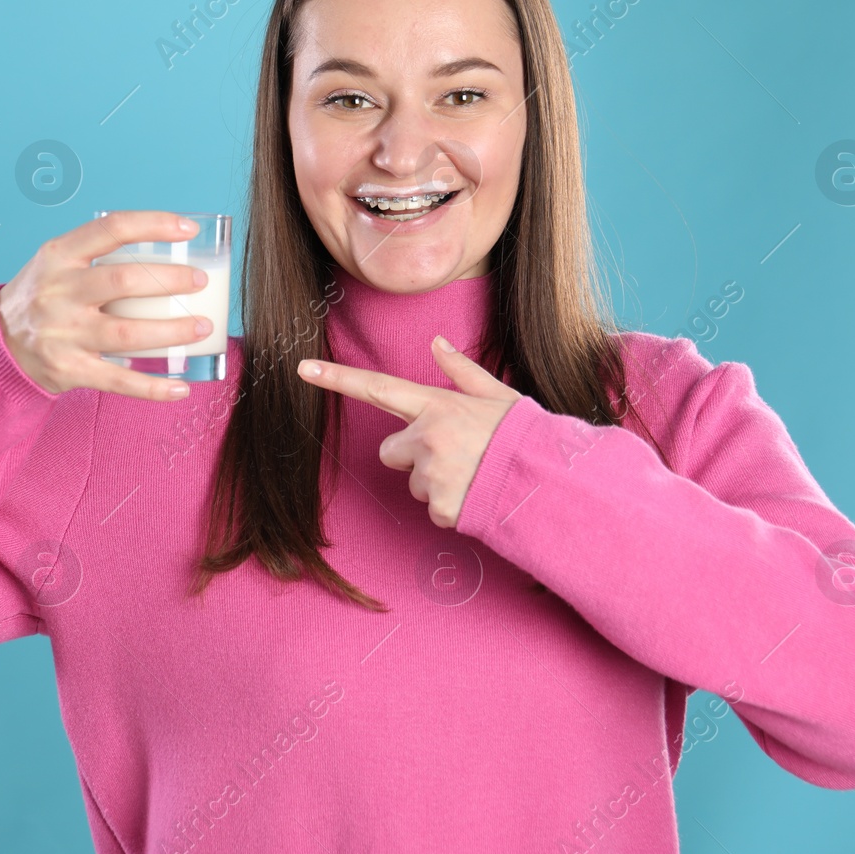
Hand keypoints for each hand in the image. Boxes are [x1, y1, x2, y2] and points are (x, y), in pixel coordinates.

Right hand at [0, 211, 213, 400]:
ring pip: (128, 333)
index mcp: (59, 255)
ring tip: (203, 327)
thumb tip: (168, 252)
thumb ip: (99, 254)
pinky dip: (153, 388)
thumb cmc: (42, 297)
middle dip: (171, 280)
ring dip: (173, 331)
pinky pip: (119, 380)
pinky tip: (180, 387)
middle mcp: (59, 292)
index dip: (154, 224)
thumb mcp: (56, 263)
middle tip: (200, 282)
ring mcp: (63, 333)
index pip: (112, 228)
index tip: (188, 229)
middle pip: (124, 281)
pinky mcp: (68, 369)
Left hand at [296, 336, 523, 527]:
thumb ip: (461, 372)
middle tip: (455, 455)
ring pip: (413, 482)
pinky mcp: (440, 507)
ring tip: (474, 476)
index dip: (336, 378)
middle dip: (412, 455)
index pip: (378, 388)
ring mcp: (432, 474)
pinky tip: (477, 496)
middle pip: (390, 450)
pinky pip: (432, 509)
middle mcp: (428, 437)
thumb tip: (437, 344)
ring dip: (436, 483)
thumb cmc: (526, 437)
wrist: (552, 483)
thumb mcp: (498, 396)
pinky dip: (451, 507)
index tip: (302, 369)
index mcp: (438, 405)